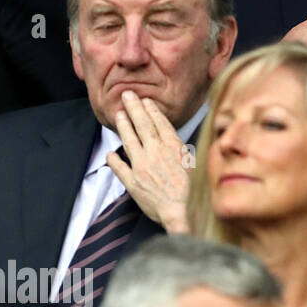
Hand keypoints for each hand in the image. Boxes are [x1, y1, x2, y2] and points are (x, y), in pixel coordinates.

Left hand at [107, 91, 192, 234]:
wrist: (182, 211)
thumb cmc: (194, 192)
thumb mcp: (197, 166)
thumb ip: (185, 153)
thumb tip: (180, 144)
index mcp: (174, 148)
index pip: (160, 124)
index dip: (152, 111)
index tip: (146, 100)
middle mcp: (156, 153)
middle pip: (143, 126)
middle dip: (134, 109)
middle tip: (127, 95)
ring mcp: (142, 166)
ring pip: (129, 141)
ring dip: (123, 126)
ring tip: (118, 114)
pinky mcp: (132, 181)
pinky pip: (119, 167)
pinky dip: (114, 160)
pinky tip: (110, 153)